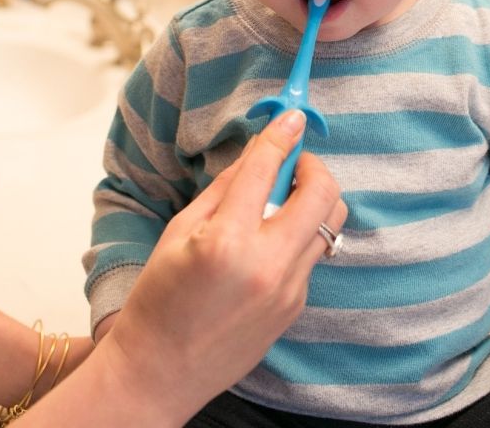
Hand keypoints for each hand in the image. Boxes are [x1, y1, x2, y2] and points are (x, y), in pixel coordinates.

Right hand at [97, 109, 346, 424]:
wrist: (161, 372)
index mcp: (227, 240)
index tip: (291, 117)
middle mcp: (268, 264)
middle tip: (291, 164)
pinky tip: (268, 243)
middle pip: (323, 193)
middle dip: (313, 166)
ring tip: (281, 202)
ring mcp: (289, 290)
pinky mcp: (296, 306)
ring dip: (312, 199)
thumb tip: (258, 153)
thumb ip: (225, 188)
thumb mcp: (179, 231)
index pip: (267, 169)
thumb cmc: (159, 300)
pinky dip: (298, 234)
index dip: (282, 135)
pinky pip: (312, 254)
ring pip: (330, 223)